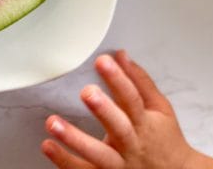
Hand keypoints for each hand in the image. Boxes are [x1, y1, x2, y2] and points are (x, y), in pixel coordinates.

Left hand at [41, 51, 212, 168]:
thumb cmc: (165, 140)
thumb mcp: (160, 109)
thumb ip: (140, 81)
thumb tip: (120, 55)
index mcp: (144, 123)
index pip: (132, 98)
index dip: (118, 79)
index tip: (103, 61)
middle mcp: (131, 144)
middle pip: (118, 127)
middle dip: (103, 110)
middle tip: (87, 92)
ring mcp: (119, 165)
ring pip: (97, 155)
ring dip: (74, 139)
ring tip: (53, 122)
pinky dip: (65, 161)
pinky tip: (48, 145)